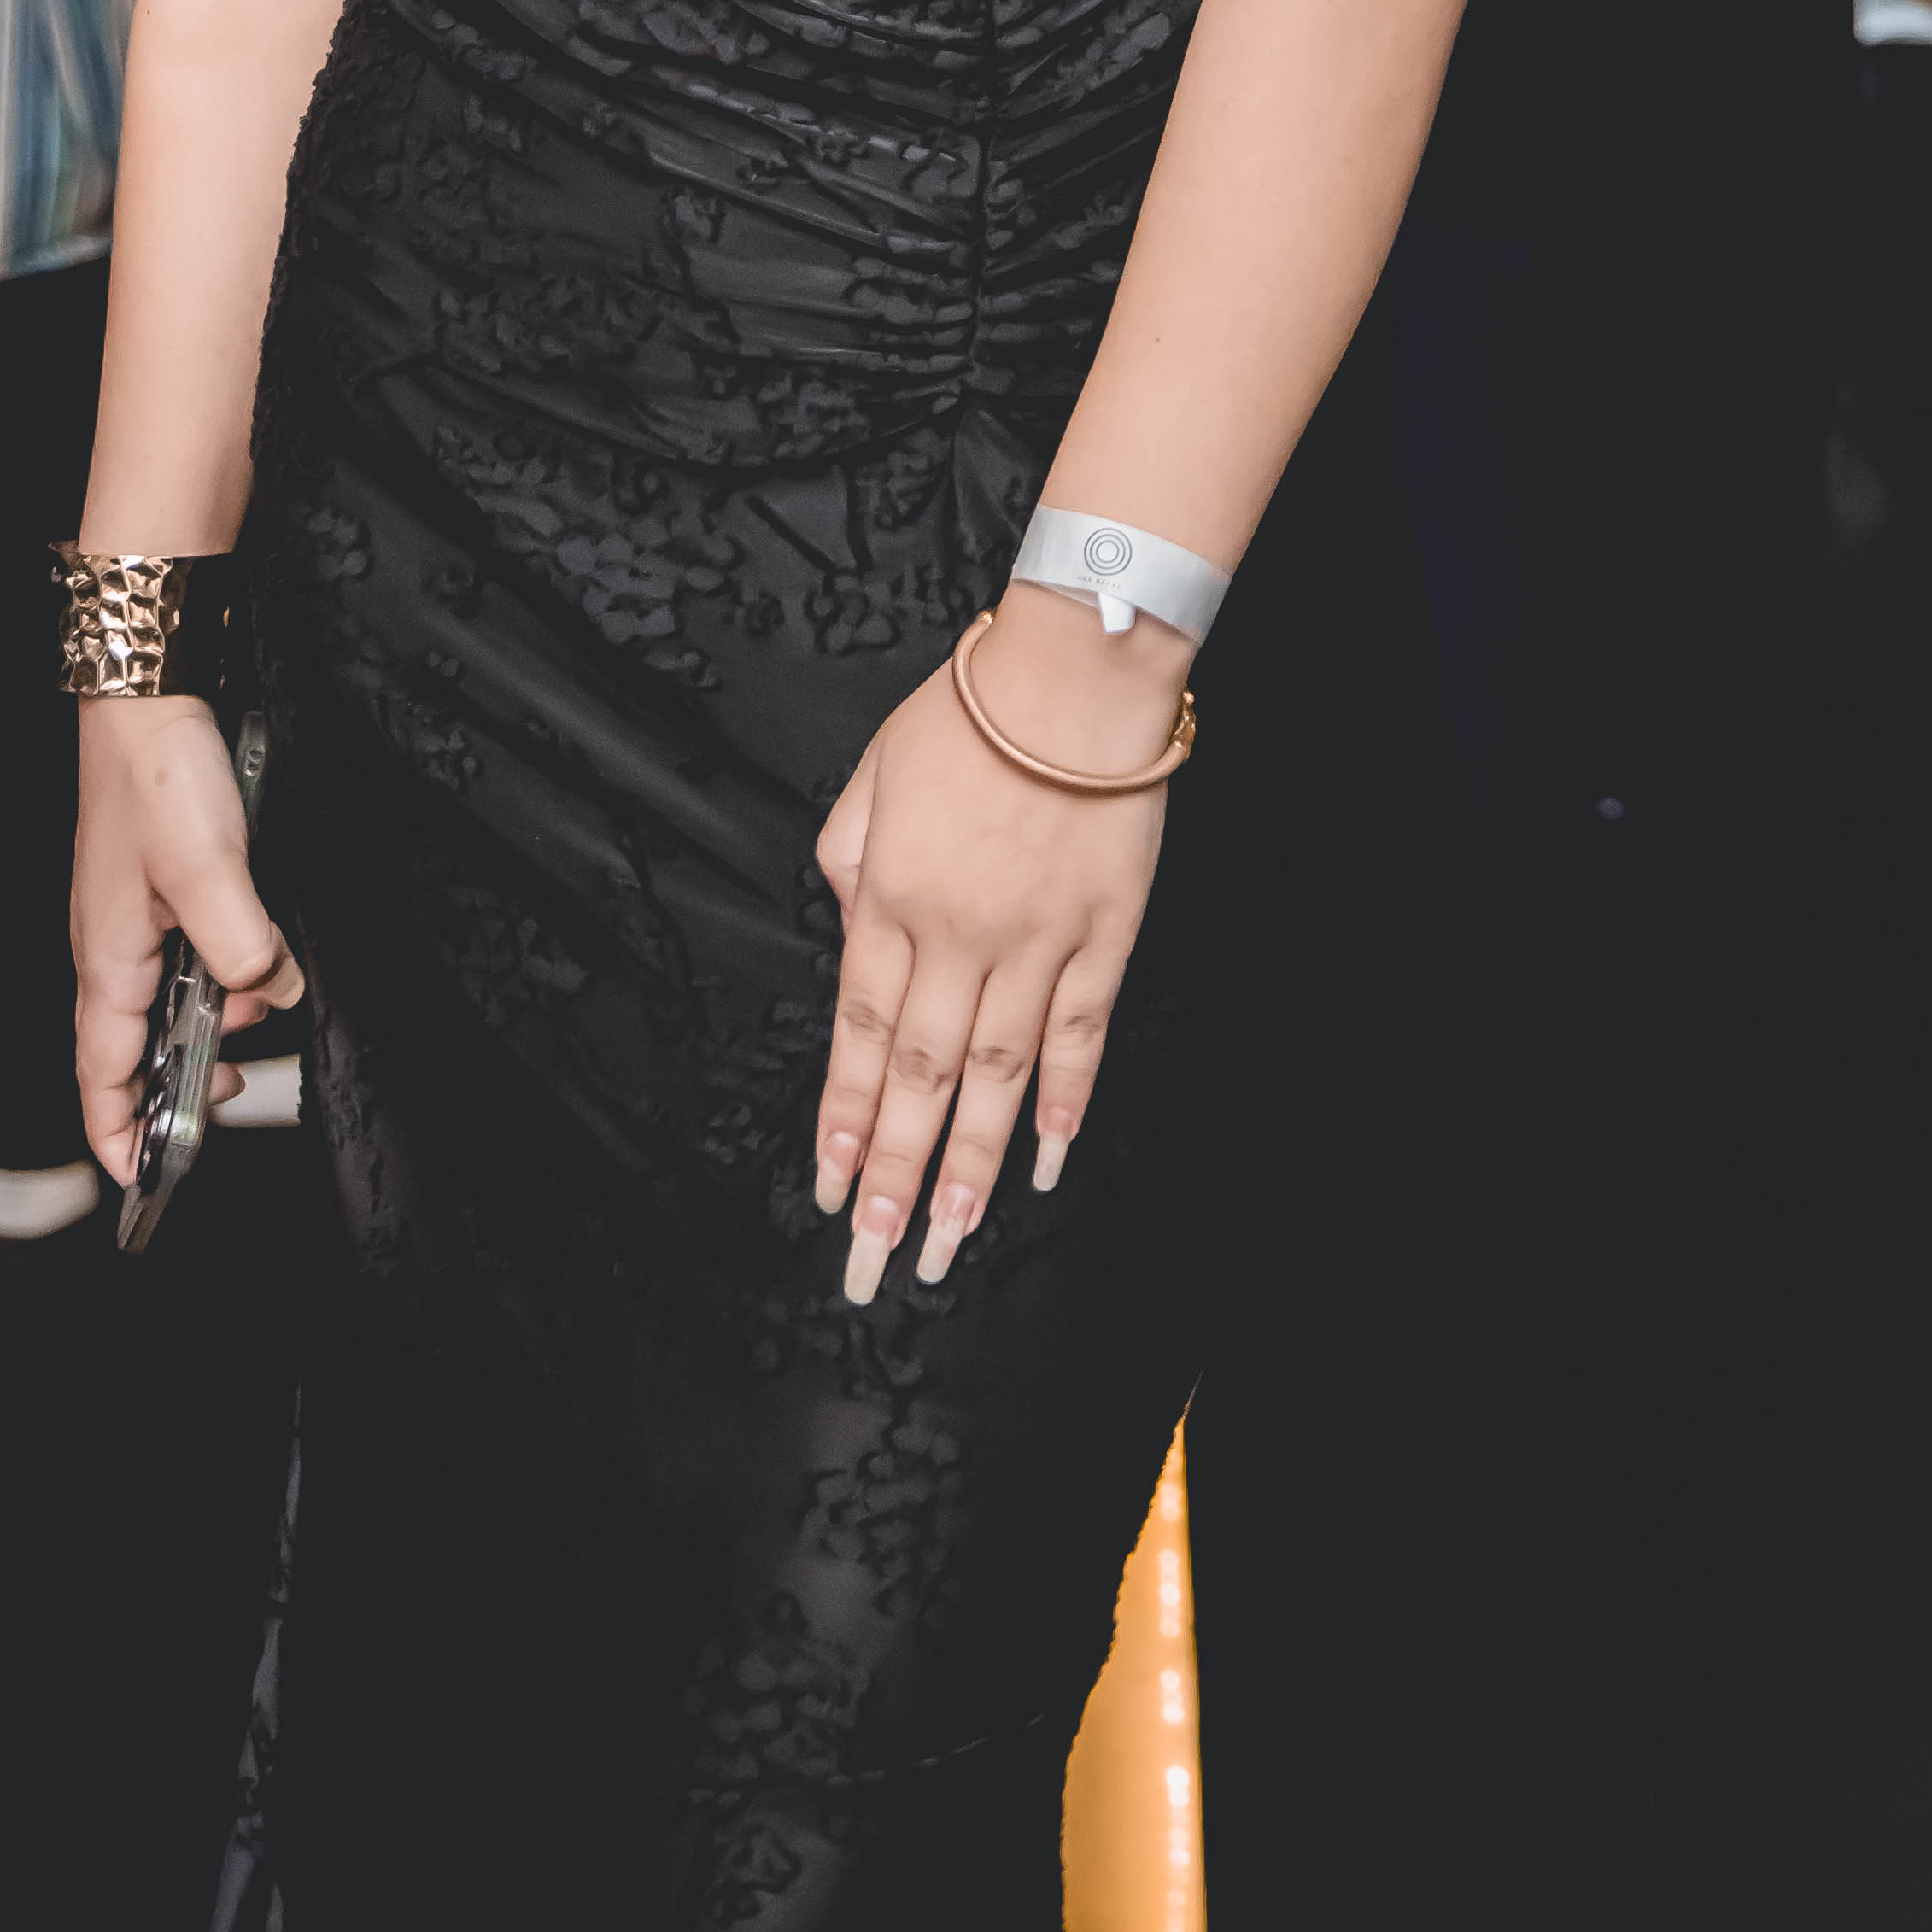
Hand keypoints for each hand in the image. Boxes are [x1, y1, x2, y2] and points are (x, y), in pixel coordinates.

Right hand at [69, 695, 303, 1176]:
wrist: (146, 698)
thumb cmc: (157, 778)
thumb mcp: (210, 871)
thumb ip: (242, 946)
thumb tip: (269, 995)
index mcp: (107, 962)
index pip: (100, 1076)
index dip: (117, 1135)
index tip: (141, 1181)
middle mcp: (111, 951)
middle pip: (138, 1050)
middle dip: (186, 1080)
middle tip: (239, 1089)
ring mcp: (132, 921)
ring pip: (172, 1001)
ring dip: (217, 1015)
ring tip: (262, 999)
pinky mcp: (158, 891)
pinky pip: (189, 956)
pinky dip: (224, 969)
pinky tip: (258, 953)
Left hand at [808, 587, 1178, 1301]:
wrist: (1074, 670)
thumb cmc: (971, 707)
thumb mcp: (873, 770)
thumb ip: (849, 855)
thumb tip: (848, 919)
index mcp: (891, 898)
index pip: (859, 1035)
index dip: (842, 1119)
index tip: (827, 1190)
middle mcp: (958, 937)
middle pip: (920, 1080)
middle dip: (890, 1177)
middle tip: (869, 1261)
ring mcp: (1036, 943)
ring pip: (995, 1078)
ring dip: (969, 1168)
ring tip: (944, 1243)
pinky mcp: (1104, 935)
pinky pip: (1079, 1035)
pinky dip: (1062, 1103)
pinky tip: (1044, 1162)